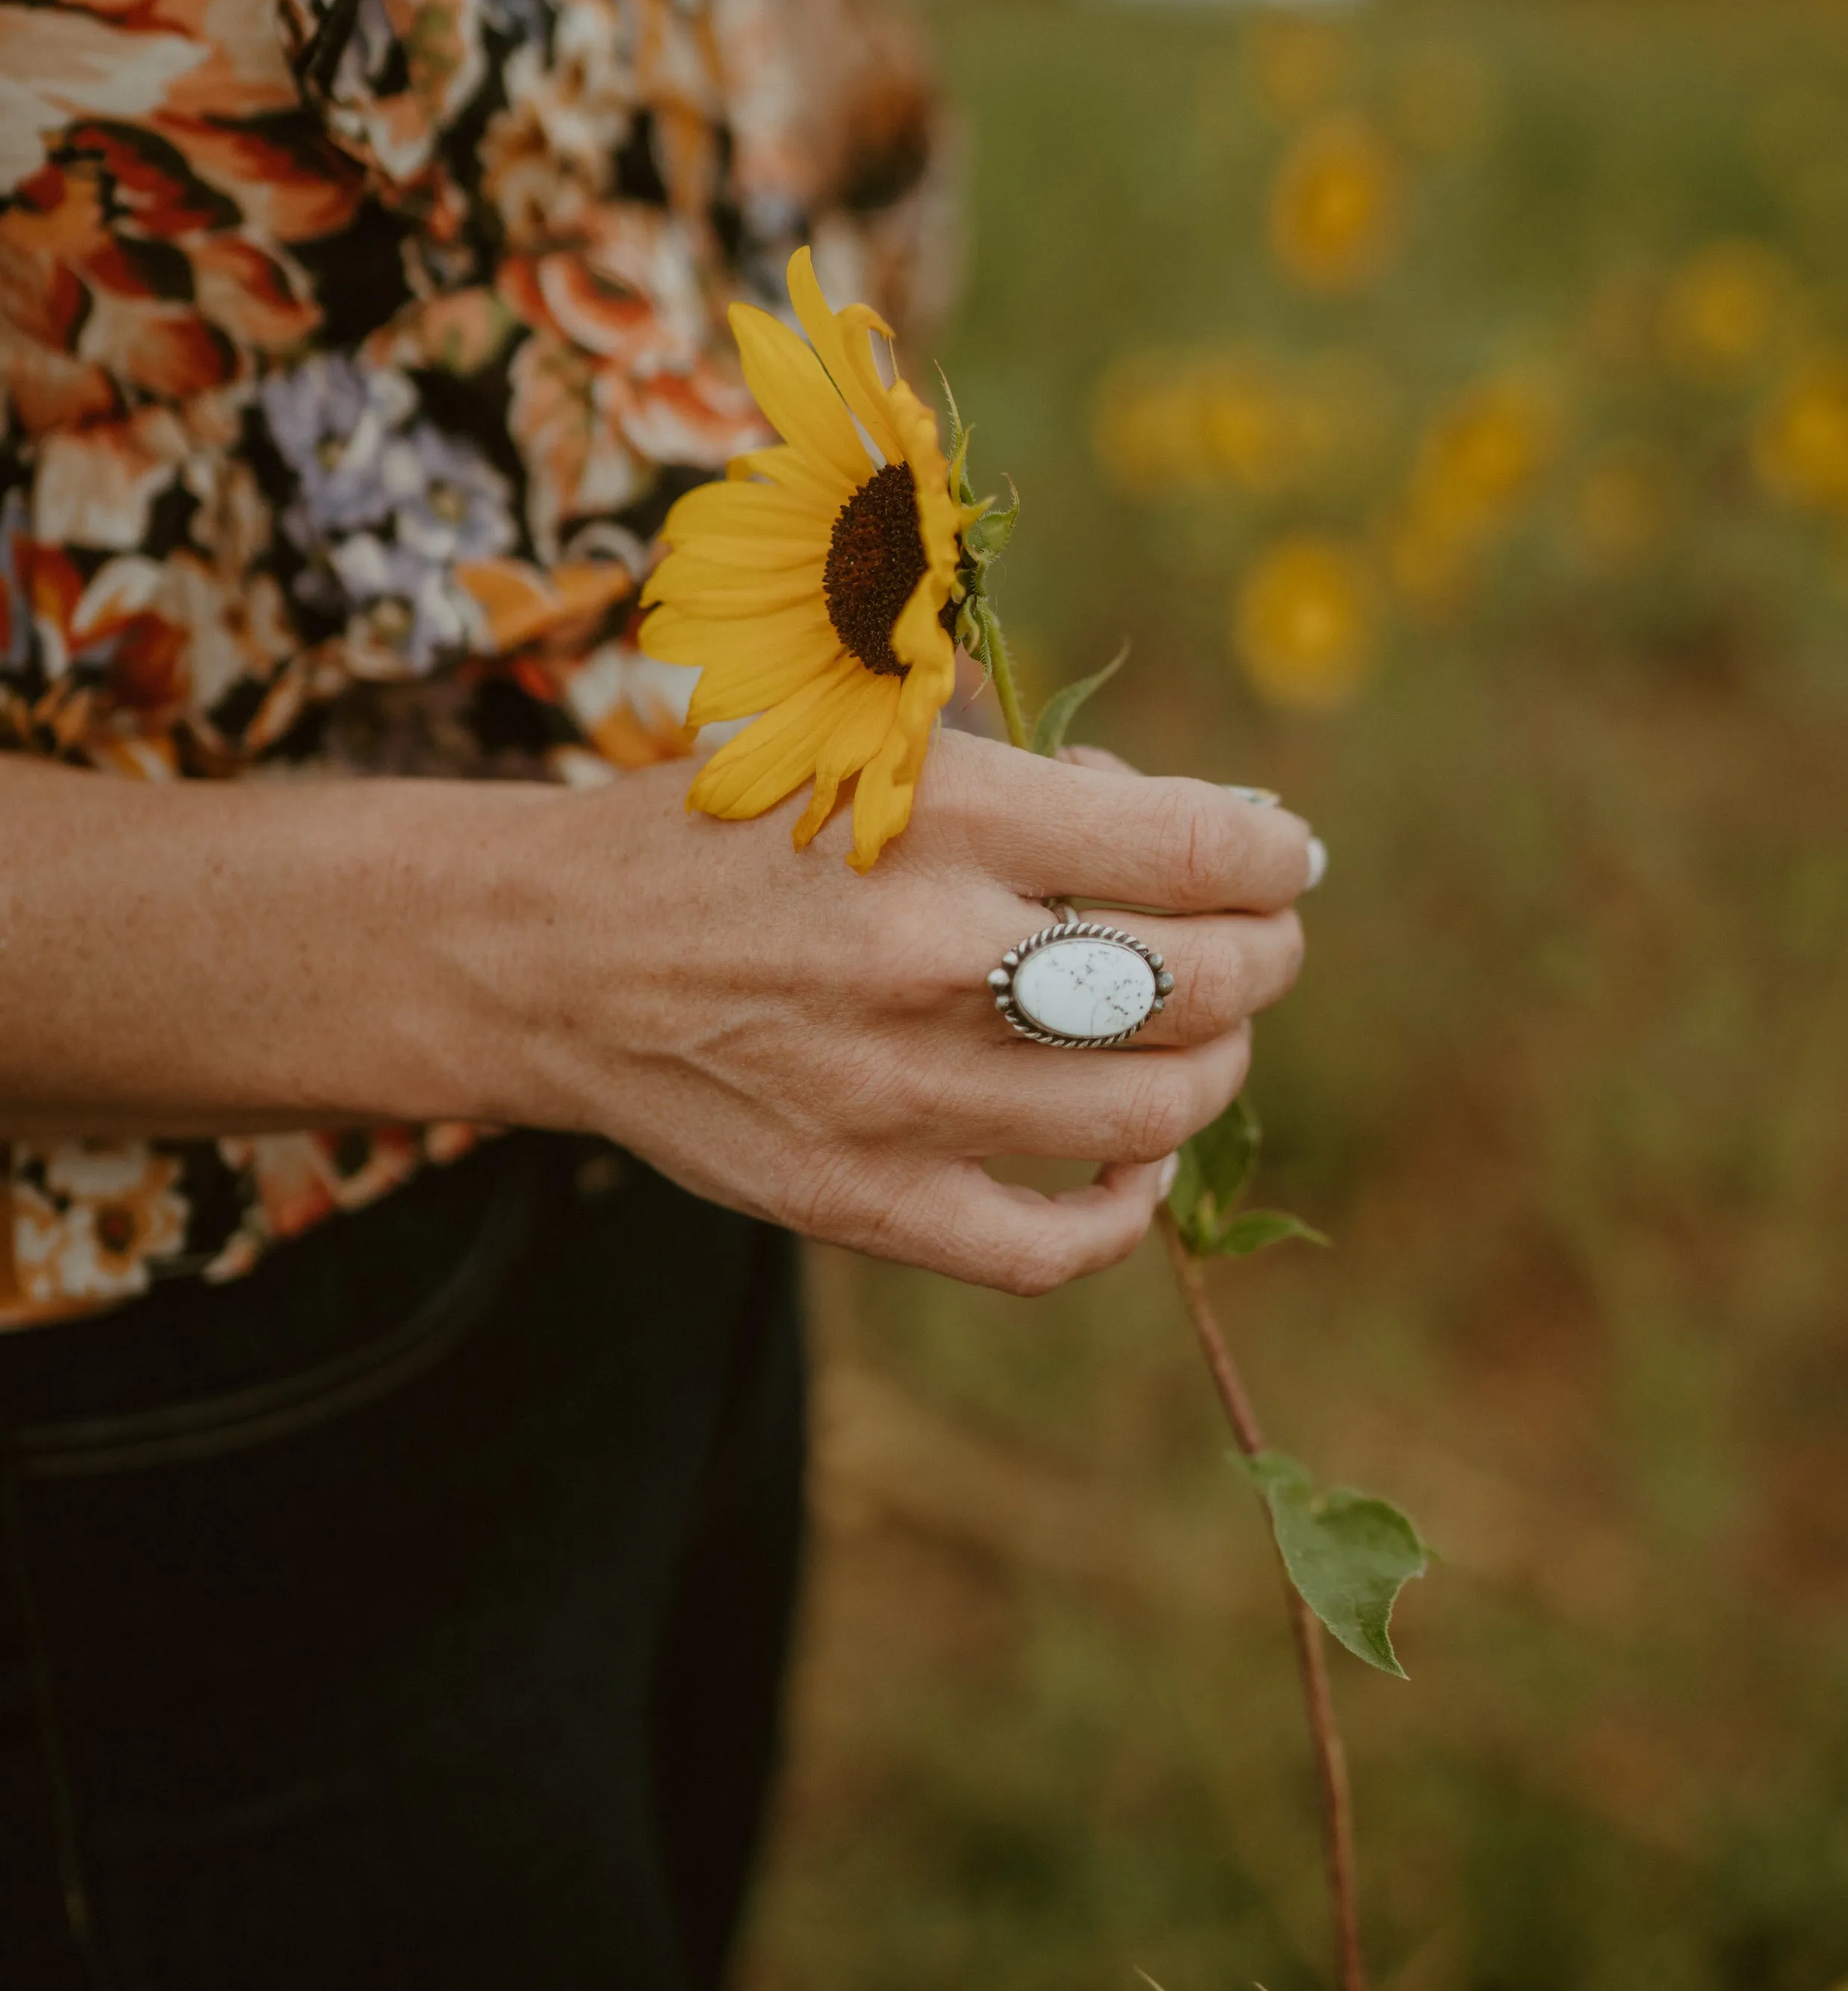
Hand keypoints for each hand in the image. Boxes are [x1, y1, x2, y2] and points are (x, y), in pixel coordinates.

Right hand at [524, 734, 1312, 1295]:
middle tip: (1256, 936)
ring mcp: (893, 1094)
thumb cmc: (732, 832)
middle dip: (1267, 952)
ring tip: (1200, 1033)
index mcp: (938, 814)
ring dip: (1217, 1067)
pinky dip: (1126, 1207)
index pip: (1196, 846)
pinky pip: (1052, 1246)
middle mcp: (926, 953)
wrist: (551, 954)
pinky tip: (1127, 1152)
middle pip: (1201, 982)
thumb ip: (1037, 779)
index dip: (1274, 851)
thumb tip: (1226, 828)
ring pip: (1152, 1110)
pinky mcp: (858, 1200)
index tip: (1281, 852)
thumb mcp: (867, 744)